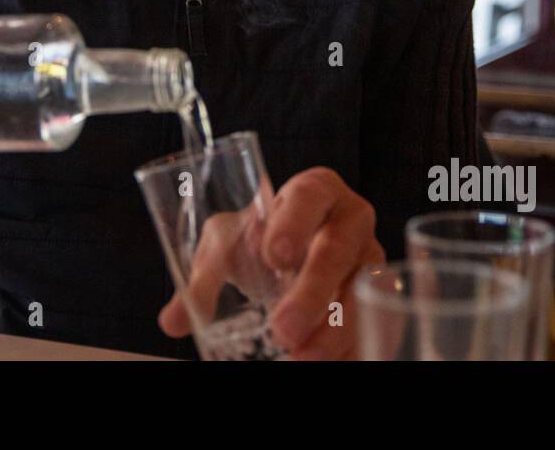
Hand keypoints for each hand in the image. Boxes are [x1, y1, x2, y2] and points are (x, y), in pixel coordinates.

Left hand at [158, 166, 384, 359]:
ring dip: (335, 329)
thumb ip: (203, 277)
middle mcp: (350, 219)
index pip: (310, 195)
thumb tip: (173, 320)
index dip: (295, 223)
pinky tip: (335, 363)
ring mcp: (371, 257)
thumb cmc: (264, 237)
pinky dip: (356, 345)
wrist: (298, 250)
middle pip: (338, 250)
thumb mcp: (229, 243)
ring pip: (362, 291)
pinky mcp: (381, 294)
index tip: (273, 257)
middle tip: (281, 328)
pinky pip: (379, 319)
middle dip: (312, 292)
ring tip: (303, 357)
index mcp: (314, 190)